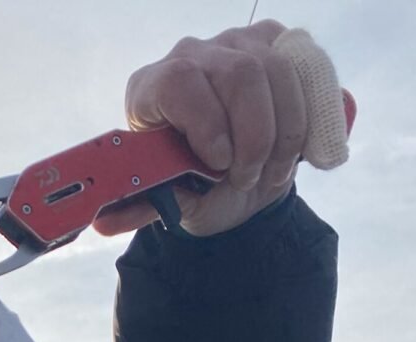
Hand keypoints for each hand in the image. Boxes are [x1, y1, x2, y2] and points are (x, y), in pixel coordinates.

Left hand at [94, 19, 307, 238]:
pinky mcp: (277, 43)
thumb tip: (102, 223)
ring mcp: (237, 43)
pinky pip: (308, 67)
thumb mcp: (169, 201)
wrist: (232, 176)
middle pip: (240, 73)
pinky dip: (313, 112)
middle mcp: (192, 54)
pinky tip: (301, 147)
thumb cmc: (192, 185)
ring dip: (286, 132)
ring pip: (279, 70)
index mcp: (152, 88)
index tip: (218, 164)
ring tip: (272, 173)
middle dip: (255, 137)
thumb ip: (141, 207)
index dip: (206, 122)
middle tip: (249, 178)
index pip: (179, 81)